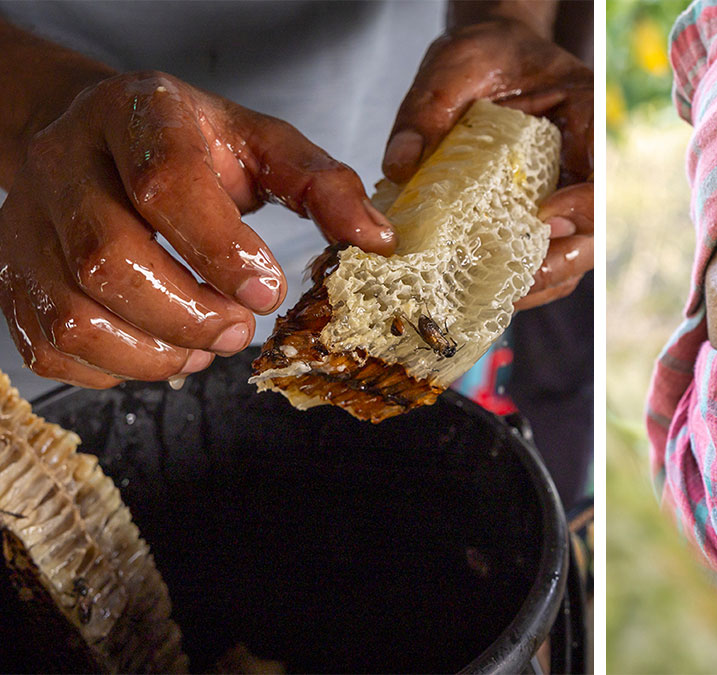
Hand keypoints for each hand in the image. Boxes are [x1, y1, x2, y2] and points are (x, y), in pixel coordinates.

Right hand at [0, 70, 395, 387]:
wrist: (92, 138)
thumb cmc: (189, 146)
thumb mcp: (262, 143)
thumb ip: (321, 184)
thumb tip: (376, 240)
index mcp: (135, 117)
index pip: (166, 184)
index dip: (221, 249)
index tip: (269, 292)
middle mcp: (66, 165)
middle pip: (109, 259)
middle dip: (189, 314)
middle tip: (239, 329)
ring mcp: (28, 225)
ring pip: (75, 314)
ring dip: (156, 352)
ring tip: (206, 343)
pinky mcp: (13, 277)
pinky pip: (51, 348)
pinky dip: (116, 369)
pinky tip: (160, 348)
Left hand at [383, 18, 592, 309]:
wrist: (493, 59)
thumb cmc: (484, 55)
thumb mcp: (453, 65)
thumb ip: (428, 108)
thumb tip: (400, 165)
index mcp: (584, 111)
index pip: (601, 169)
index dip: (584, 204)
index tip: (545, 218)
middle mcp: (586, 159)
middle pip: (594, 227)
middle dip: (560, 260)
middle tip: (516, 281)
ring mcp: (570, 192)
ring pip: (574, 252)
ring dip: (540, 281)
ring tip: (493, 298)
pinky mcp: (545, 216)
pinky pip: (546, 258)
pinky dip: (520, 281)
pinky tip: (482, 293)